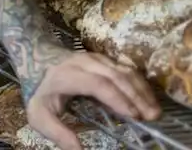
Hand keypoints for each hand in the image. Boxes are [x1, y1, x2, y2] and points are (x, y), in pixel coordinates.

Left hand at [24, 49, 160, 149]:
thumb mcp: (39, 115)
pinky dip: (139, 83)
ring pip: (124, 70)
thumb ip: (58, 133)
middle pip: (115, 76)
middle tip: (152, 117)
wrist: (36, 59)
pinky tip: (147, 98)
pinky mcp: (104, 59)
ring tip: (154, 110)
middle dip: (136, 96)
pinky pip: (125, 68)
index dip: (118, 99)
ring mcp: (96, 58)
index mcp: (67, 76)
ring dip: (142, 89)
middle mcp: (84, 63)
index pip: (97, 84)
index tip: (134, 116)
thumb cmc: (40, 91)